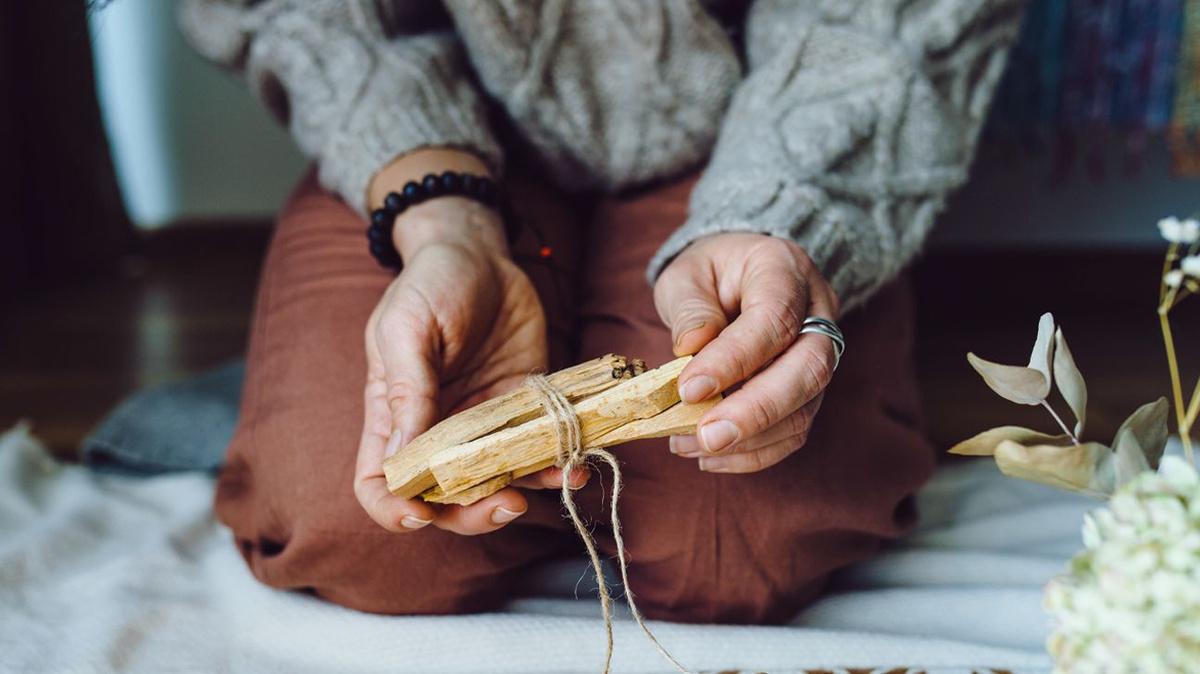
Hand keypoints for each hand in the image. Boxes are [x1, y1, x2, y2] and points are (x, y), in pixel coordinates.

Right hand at [354, 151, 585, 535]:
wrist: (482, 252)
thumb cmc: (432, 282)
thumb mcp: (407, 327)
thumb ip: (406, 389)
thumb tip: (401, 458)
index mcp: (394, 416)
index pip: (379, 482)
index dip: (394, 507)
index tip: (421, 513)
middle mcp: (438, 430)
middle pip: (445, 499)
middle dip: (473, 513)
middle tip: (506, 504)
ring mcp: (484, 424)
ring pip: (499, 482)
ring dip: (527, 493)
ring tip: (557, 479)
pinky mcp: (525, 409)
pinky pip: (539, 450)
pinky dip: (559, 464)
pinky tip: (578, 462)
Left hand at [654, 233, 839, 472]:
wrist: (739, 276)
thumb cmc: (710, 273)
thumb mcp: (687, 273)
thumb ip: (690, 307)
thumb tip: (692, 347)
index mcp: (785, 269)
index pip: (774, 319)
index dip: (734, 359)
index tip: (690, 389)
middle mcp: (817, 312)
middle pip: (809, 369)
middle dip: (757, 411)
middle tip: (707, 436)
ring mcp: (821, 354)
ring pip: (806, 408)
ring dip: (751, 439)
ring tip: (693, 446)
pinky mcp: (810, 390)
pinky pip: (795, 430)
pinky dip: (755, 452)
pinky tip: (711, 456)